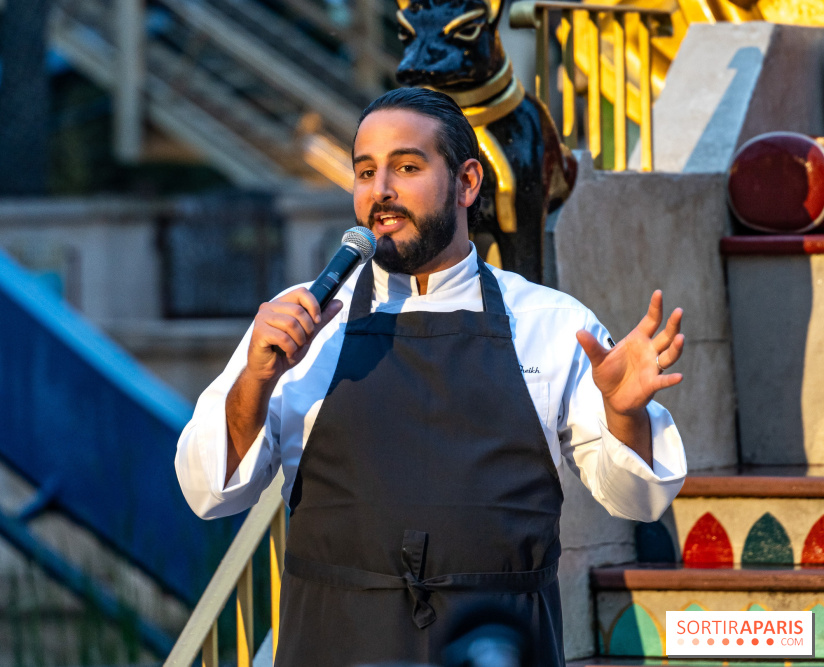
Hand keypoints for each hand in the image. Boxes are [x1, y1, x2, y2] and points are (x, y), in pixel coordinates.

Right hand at [247, 288, 342, 381]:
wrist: (269, 370)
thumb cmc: (286, 350)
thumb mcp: (308, 333)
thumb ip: (321, 318)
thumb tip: (339, 302)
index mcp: (281, 303)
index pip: (301, 292)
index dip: (313, 306)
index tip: (317, 321)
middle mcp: (269, 307)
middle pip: (298, 310)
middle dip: (307, 329)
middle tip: (303, 341)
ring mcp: (262, 318)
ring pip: (291, 324)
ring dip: (299, 340)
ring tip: (295, 348)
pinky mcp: (259, 332)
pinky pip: (283, 338)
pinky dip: (291, 348)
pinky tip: (288, 352)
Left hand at [576, 290, 683, 417]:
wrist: (612, 398)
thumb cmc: (608, 374)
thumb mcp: (598, 359)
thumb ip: (592, 346)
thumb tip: (578, 332)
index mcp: (638, 340)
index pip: (651, 320)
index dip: (655, 307)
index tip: (658, 293)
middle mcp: (649, 351)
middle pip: (666, 335)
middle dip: (673, 324)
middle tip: (679, 311)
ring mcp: (653, 367)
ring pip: (669, 355)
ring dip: (675, 347)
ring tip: (680, 337)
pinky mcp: (652, 384)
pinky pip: (663, 380)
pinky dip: (670, 379)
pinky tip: (679, 377)